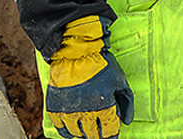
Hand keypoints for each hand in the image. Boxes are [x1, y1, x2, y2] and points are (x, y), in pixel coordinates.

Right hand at [46, 15, 134, 138]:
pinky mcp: (55, 107)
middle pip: (93, 134)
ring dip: (83, 133)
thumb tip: (127, 121)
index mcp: (104, 106)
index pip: (109, 131)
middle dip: (98, 135)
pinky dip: (66, 131)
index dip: (112, 135)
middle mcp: (86, 112)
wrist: (74, 52)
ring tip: (86, 129)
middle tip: (99, 131)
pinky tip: (71, 129)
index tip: (111, 134)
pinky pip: (60, 128)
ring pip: (77, 133)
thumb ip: (127, 101)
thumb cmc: (100, 64)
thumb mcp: (120, 80)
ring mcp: (69, 111)